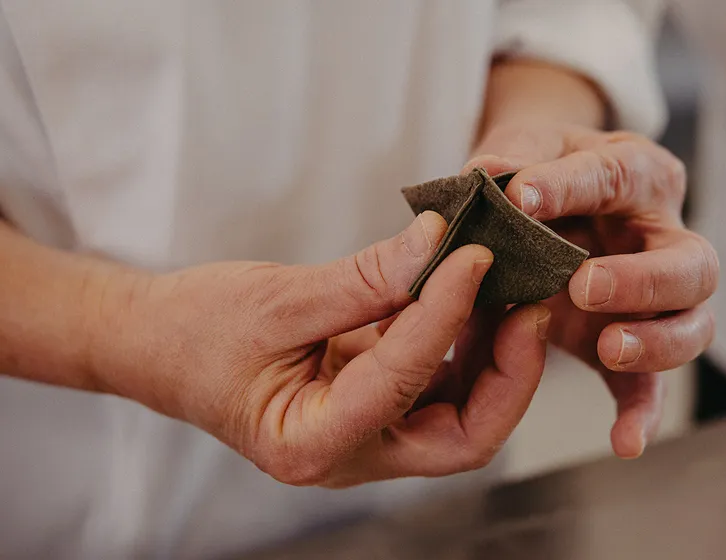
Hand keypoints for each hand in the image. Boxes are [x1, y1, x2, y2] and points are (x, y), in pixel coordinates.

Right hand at [89, 213, 549, 486]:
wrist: (160, 343)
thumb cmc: (197, 330)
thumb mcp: (276, 299)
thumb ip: (364, 278)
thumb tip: (439, 239)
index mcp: (310, 443)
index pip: (401, 382)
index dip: (443, 315)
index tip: (471, 255)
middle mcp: (350, 455)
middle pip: (464, 436)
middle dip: (508, 372)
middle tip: (528, 302)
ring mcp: (370, 435)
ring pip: (463, 414)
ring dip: (496, 355)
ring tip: (510, 289)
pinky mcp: (378, 405)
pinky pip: (441, 385)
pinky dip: (465, 343)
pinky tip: (474, 295)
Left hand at [466, 121, 717, 458]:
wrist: (544, 197)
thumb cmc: (541, 170)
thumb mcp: (523, 149)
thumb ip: (508, 161)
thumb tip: (482, 177)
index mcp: (636, 173)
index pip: (615, 175)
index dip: (571, 186)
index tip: (520, 198)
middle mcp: (661, 235)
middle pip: (690, 263)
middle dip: (642, 279)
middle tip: (584, 286)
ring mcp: (656, 296)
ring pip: (691, 324)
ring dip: (655, 342)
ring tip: (608, 349)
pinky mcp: (633, 340)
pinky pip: (651, 384)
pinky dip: (641, 414)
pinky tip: (624, 443)